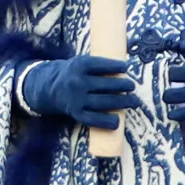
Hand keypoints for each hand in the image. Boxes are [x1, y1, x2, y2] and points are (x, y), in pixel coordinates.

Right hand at [17, 55, 133, 126]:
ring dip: (122, 102)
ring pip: (103, 102)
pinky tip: (117, 121)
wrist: (50, 87)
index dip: (116, 66)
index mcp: (79, 66)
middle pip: (106, 85)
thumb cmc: (74, 74)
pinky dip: (106, 121)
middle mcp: (78, 82)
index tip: (125, 68)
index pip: (101, 65)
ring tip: (134, 102)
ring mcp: (76, 99)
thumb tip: (126, 70)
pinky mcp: (75, 113)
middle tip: (132, 86)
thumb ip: (99, 66)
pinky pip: (93, 119)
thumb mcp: (81, 63)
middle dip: (123, 86)